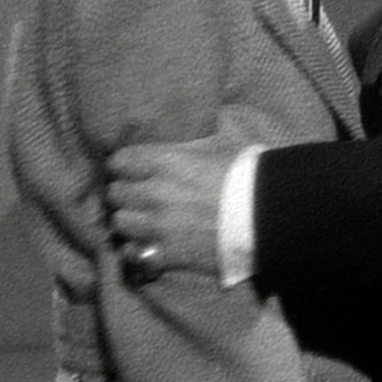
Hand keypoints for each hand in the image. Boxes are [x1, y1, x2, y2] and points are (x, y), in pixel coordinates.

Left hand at [106, 135, 241, 277]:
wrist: (266, 217)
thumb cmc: (247, 177)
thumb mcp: (221, 145)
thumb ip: (197, 140)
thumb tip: (195, 128)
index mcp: (167, 162)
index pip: (120, 160)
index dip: (123, 164)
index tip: (130, 169)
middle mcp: (155, 193)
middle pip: (114, 193)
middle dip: (123, 193)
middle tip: (135, 196)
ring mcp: (158, 226)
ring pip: (119, 223)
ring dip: (128, 221)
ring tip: (140, 221)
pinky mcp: (166, 253)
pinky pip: (131, 252)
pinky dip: (136, 248)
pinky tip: (147, 243)